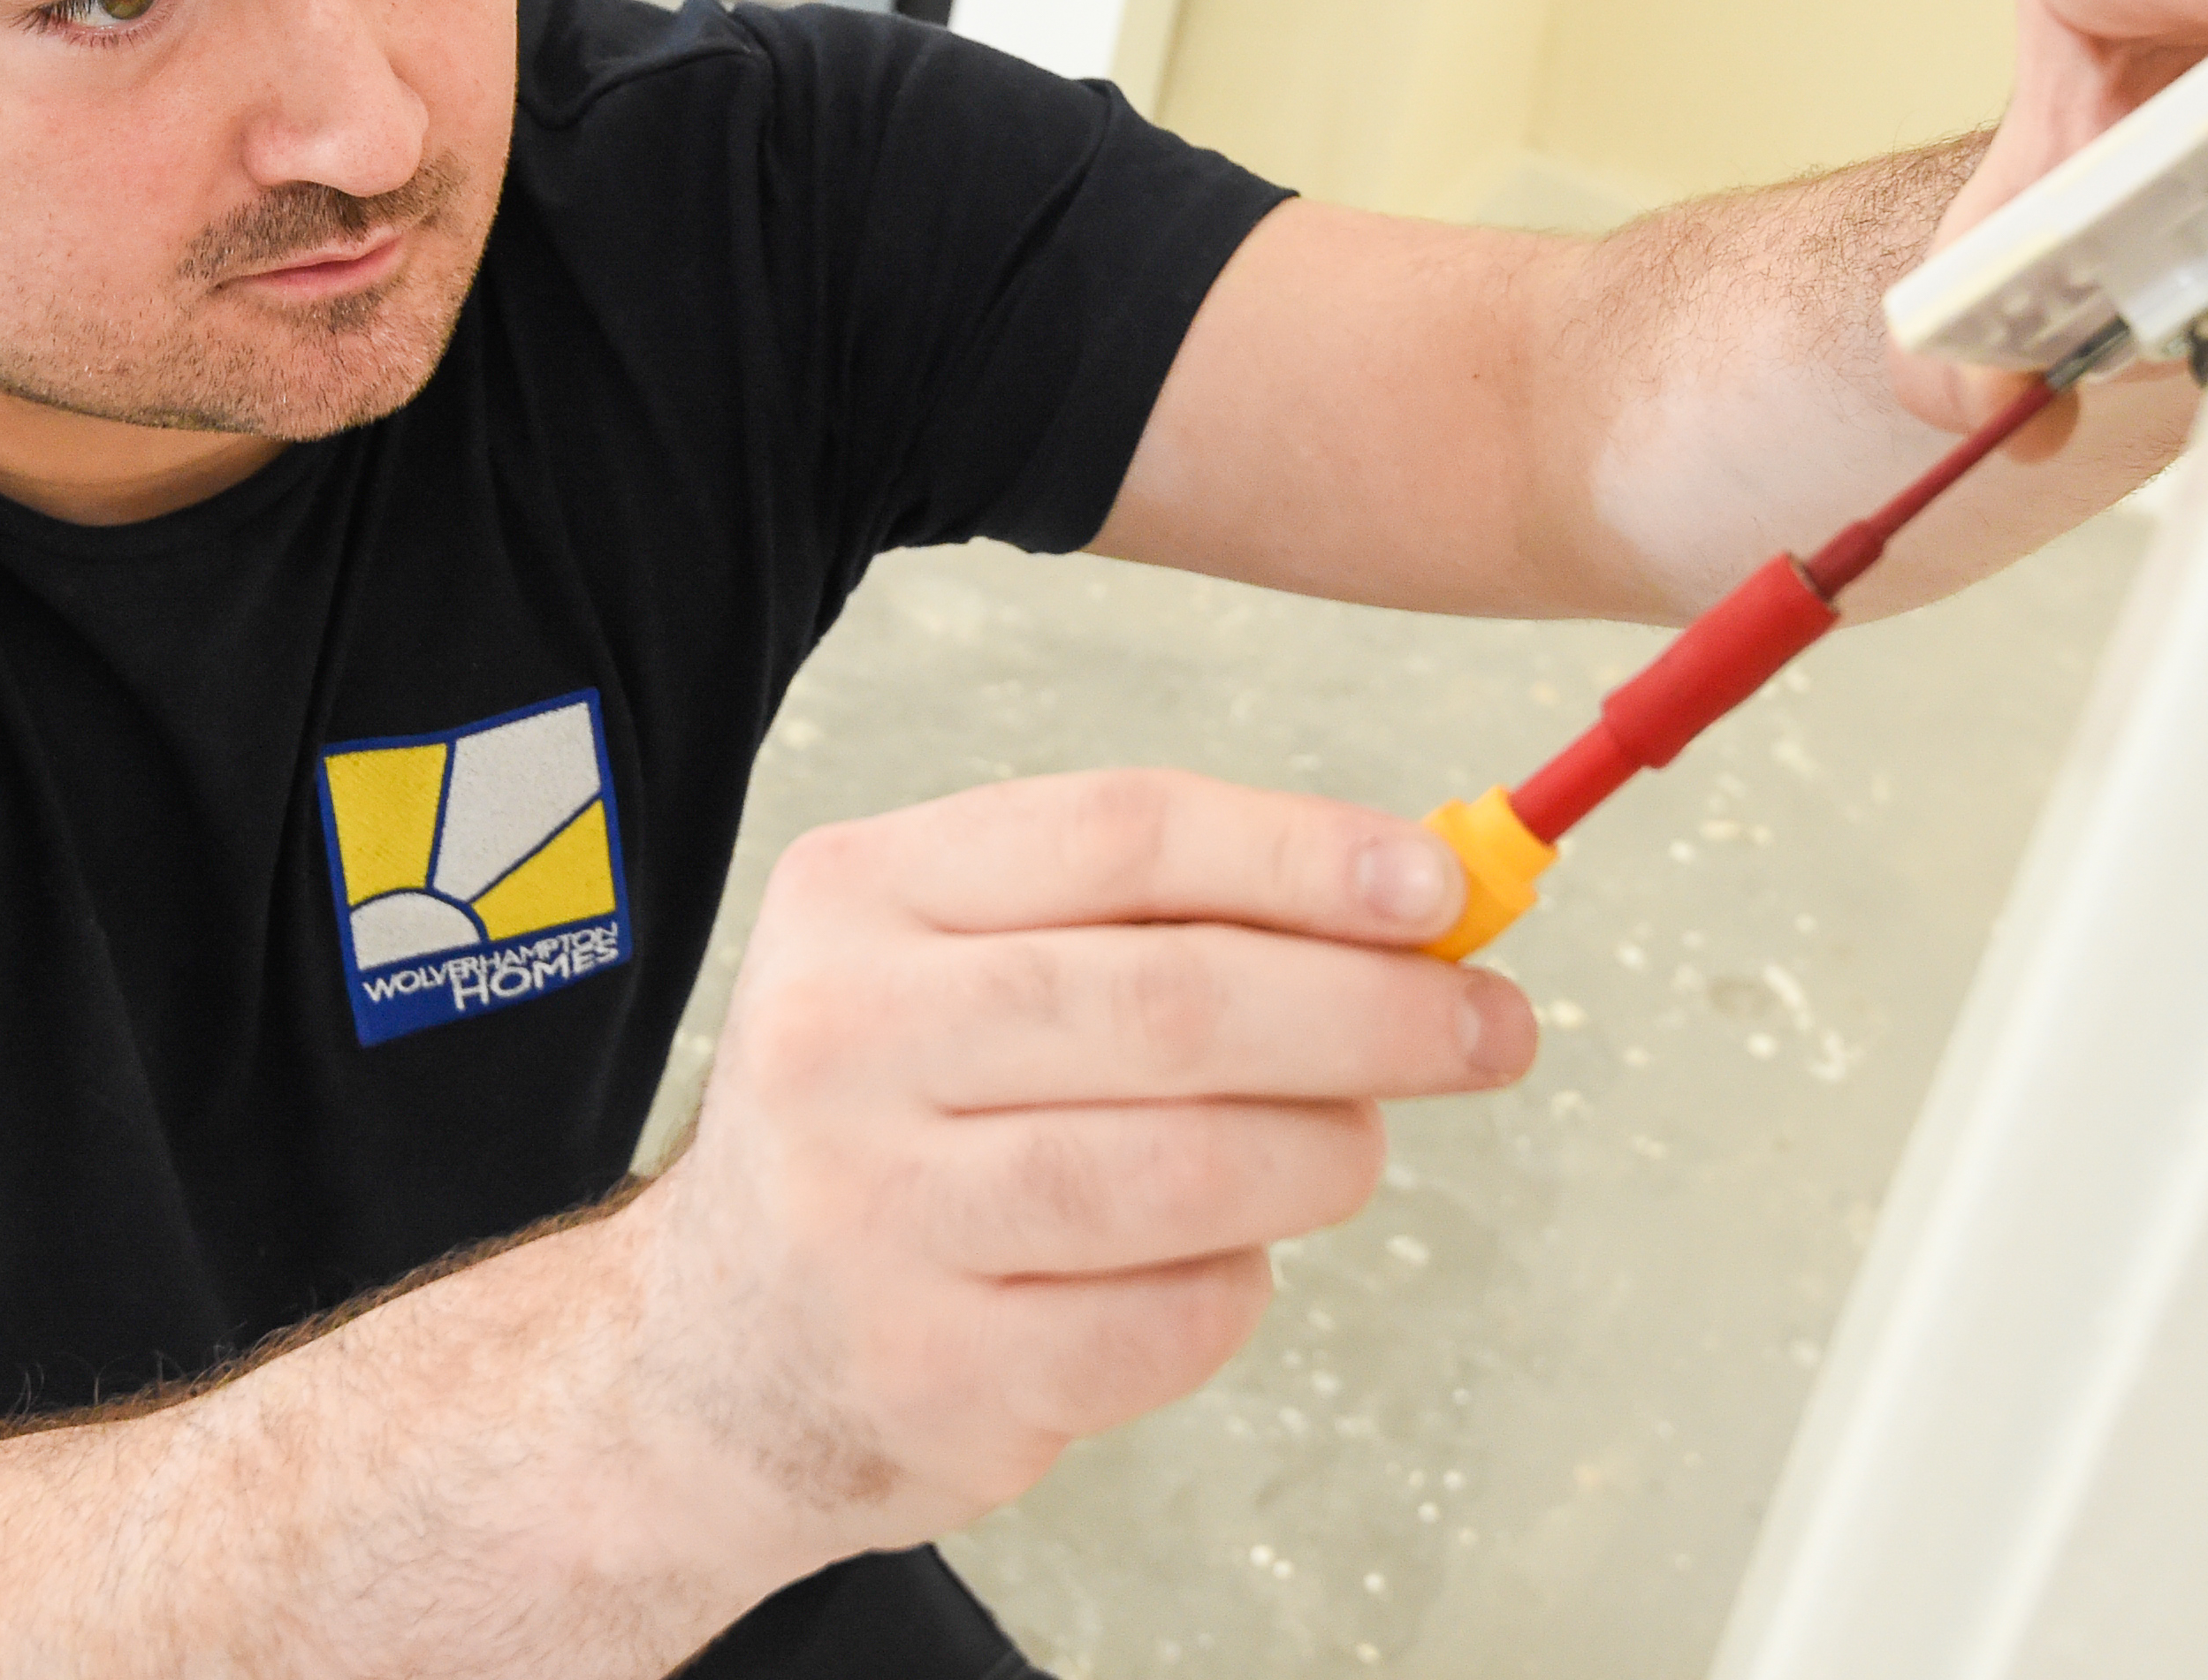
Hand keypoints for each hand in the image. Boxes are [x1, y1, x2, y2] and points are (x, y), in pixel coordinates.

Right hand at [620, 770, 1534, 1551]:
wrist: (716, 1353)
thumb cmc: (898, 1123)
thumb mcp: (958, 962)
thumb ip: (1154, 919)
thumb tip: (1417, 902)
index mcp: (860, 895)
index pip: (1120, 835)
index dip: (1304, 853)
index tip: (1444, 884)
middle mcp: (844, 1041)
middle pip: (1173, 1003)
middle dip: (1371, 1012)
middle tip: (1491, 1028)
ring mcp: (873, 1217)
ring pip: (1187, 1172)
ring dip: (1322, 1155)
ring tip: (1349, 1148)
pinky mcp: (931, 1372)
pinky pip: (1167, 1321)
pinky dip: (1234, 1290)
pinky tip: (1214, 1264)